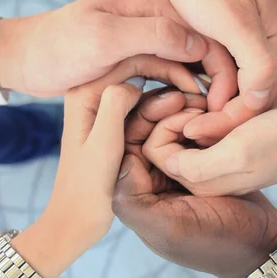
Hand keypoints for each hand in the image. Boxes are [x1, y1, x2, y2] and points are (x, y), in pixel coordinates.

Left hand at [0, 0, 210, 97]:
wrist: (25, 60)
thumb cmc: (57, 47)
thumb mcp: (103, 39)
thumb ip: (152, 35)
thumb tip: (200, 43)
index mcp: (148, 1)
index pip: (199, 29)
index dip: (218, 61)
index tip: (230, 94)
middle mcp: (152, 14)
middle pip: (197, 44)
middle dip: (214, 74)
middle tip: (224, 108)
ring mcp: (144, 35)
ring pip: (185, 59)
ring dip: (198, 82)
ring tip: (212, 111)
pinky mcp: (136, 55)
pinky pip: (167, 68)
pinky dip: (179, 84)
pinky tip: (189, 103)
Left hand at [10, 57, 202, 277]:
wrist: (76, 218)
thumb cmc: (87, 186)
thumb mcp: (103, 143)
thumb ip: (115, 104)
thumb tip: (136, 81)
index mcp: (85, 92)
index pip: (131, 59)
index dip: (166, 65)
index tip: (194, 84)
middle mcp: (93, 93)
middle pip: (140, 68)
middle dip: (173, 77)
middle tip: (201, 97)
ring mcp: (104, 107)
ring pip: (146, 87)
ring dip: (172, 93)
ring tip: (199, 107)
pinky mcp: (114, 121)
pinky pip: (144, 104)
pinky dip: (164, 107)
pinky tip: (187, 115)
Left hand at [135, 0, 276, 143]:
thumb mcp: (235, 23)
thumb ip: (258, 63)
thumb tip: (264, 101)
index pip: (267, 93)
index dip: (238, 116)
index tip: (206, 131)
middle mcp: (273, 42)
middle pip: (258, 94)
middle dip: (231, 116)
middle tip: (199, 135)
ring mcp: (253, 42)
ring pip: (243, 88)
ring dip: (222, 106)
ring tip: (196, 125)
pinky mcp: (232, 40)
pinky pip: (229, 75)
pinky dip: (216, 90)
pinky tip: (197, 103)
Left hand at [153, 93, 276, 196]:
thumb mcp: (237, 155)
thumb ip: (195, 165)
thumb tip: (165, 157)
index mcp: (197, 185)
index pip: (154, 152)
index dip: (165, 124)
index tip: (189, 107)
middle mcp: (200, 182)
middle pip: (164, 146)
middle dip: (175, 119)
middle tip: (198, 101)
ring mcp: (213, 171)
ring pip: (182, 139)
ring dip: (192, 117)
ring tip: (213, 104)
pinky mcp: (226, 159)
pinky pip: (201, 138)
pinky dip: (206, 121)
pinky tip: (224, 110)